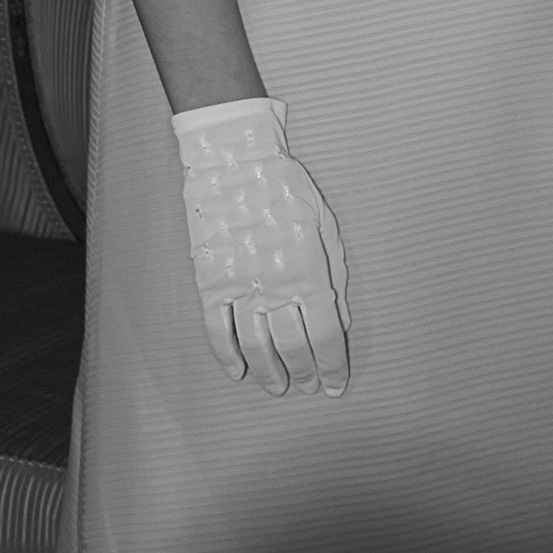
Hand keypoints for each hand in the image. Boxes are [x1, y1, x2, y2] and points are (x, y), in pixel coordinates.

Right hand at [175, 96, 349, 395]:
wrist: (234, 164)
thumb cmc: (287, 191)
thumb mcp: (326, 228)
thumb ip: (334, 278)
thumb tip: (342, 323)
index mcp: (309, 274)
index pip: (327, 336)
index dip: (333, 366)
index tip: (335, 385)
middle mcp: (275, 288)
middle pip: (293, 348)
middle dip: (305, 373)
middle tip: (308, 387)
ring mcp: (239, 289)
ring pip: (255, 348)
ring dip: (269, 373)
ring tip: (279, 387)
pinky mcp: (210, 284)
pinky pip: (217, 332)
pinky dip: (226, 357)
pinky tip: (238, 373)